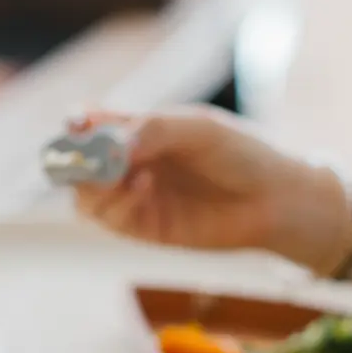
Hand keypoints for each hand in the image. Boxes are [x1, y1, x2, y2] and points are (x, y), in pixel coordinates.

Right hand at [70, 105, 351, 272]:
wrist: (275, 199)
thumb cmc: (242, 154)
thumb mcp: (199, 129)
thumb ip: (154, 130)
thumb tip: (112, 146)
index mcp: (139, 129)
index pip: (90, 124)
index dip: (76, 125)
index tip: (77, 124)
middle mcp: (130, 163)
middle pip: (78, 163)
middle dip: (78, 160)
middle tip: (95, 157)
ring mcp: (134, 197)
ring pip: (86, 195)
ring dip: (95, 184)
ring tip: (127, 174)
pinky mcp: (144, 228)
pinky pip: (110, 219)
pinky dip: (117, 203)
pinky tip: (143, 188)